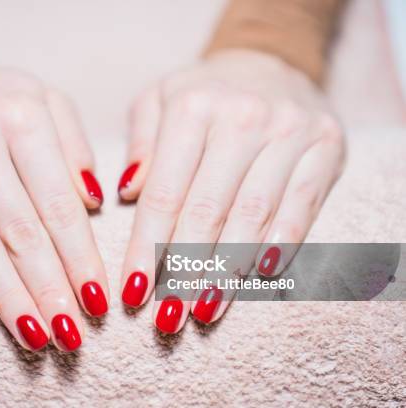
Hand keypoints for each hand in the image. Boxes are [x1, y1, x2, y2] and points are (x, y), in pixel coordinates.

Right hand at [0, 55, 107, 350]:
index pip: (58, 204)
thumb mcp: (43, 101)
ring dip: (7, 296)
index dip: (80, 258)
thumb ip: (74, 147)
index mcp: (20, 115)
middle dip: (49, 289)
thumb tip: (95, 204)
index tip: (98, 300)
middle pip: (18, 230)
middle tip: (71, 335)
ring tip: (35, 335)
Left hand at [118, 50, 344, 331]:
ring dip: (227, 271)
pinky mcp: (324, 146)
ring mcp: (288, 132)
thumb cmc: (204, 93)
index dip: (147, 248)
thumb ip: (140, 143)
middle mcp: (241, 118)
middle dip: (184, 271)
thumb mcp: (159, 100)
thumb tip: (125, 194)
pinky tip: (258, 276)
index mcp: (192, 108)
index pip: (164, 194)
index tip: (133, 293)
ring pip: (252, 216)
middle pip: (207, 211)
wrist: (269, 62)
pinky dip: (280, 244)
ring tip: (203, 309)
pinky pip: (301, 206)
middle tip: (168, 317)